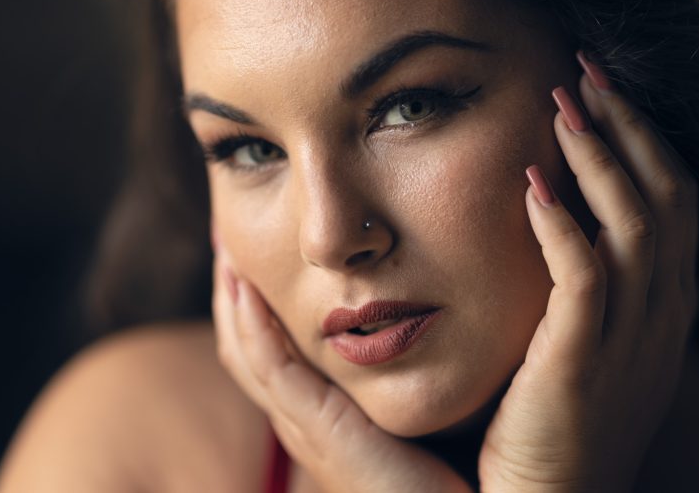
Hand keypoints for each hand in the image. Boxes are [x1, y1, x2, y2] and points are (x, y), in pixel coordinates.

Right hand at [212, 242, 471, 492]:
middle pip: (246, 349)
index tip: (265, 251)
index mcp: (329, 416)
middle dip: (233, 294)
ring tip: (226, 248)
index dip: (259, 305)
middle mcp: (307, 423)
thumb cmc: (472, 462)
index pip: (274, 352)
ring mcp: (306, 428)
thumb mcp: (437, 398)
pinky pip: (270, 368)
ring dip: (231, 299)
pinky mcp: (319, 431)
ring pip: (246, 353)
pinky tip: (246, 284)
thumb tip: (442, 302)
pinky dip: (252, 325)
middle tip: (228, 237)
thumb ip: (424, 361)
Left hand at [477, 52, 698, 491]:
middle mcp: (660, 314)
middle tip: (587, 70)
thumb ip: (583, 283)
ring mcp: (630, 340)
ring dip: (602, 157)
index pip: (669, 202)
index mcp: (662, 305)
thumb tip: (553, 214)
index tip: (599, 90)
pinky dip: (564, 224)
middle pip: (664, 198)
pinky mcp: (582, 364)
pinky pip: (585, 278)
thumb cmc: (553, 417)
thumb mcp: (585, 340)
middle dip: (629, 127)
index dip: (641, 140)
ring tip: (565, 102)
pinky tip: (535, 181)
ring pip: (636, 226)